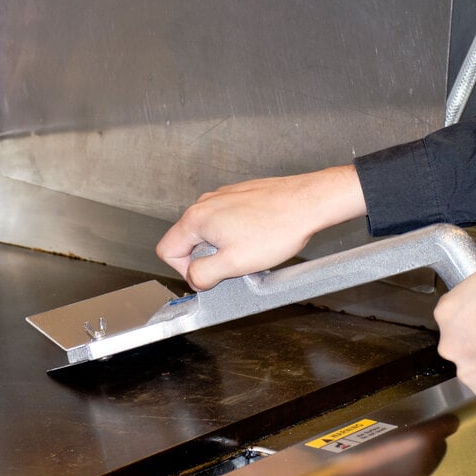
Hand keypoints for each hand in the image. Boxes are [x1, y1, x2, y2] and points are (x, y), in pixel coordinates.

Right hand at [156, 165, 366, 289]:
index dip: (186, 270)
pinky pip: (227, 220)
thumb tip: (193, 279)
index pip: (168, 250)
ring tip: (250, 251)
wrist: (308, 203)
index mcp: (197, 218)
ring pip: (210, 231)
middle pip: (189, 240)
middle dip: (208, 258)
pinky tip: (259, 238)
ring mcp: (224, 197)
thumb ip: (204, 274)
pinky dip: (238, 233)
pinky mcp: (240, 195)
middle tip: (234, 265)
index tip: (209, 276)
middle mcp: (206, 203)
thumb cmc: (278, 228)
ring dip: (224, 247)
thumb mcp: (234, 264)